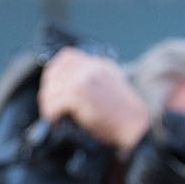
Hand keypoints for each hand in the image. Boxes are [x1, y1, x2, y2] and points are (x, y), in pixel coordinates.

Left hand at [37, 49, 151, 154]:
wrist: (136, 126)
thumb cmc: (122, 114)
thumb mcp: (109, 86)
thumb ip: (91, 80)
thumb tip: (62, 87)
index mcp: (99, 64)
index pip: (67, 57)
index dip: (53, 72)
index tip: (51, 88)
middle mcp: (91, 67)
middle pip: (54, 73)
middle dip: (48, 92)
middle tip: (51, 108)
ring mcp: (84, 78)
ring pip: (52, 89)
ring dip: (49, 104)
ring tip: (55, 116)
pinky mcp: (79, 92)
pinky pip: (54, 102)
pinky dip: (52, 113)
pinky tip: (58, 120)